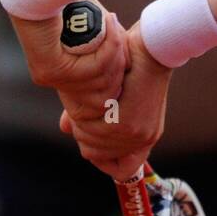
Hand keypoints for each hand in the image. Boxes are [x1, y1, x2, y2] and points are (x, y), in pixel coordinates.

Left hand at [11, 0, 128, 123]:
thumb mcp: (97, 30)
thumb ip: (110, 50)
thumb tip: (128, 67)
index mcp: (62, 73)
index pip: (98, 100)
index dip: (117, 79)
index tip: (126, 58)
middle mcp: (53, 78)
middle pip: (106, 93)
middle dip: (120, 64)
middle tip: (120, 35)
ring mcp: (50, 76)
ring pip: (103, 78)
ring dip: (116, 50)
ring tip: (112, 24)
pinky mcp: (51, 69)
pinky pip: (95, 67)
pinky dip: (109, 43)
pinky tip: (108, 21)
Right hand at [61, 21, 172, 180]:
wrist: (151, 47)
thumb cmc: (132, 63)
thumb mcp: (112, 96)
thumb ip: (92, 117)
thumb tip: (65, 128)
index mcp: (144, 135)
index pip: (120, 169)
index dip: (101, 157)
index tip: (89, 138)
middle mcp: (143, 139)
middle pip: (95, 155)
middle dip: (82, 133)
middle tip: (82, 108)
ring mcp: (135, 135)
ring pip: (89, 144)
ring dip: (81, 123)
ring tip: (88, 99)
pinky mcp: (126, 125)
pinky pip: (89, 132)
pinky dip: (83, 117)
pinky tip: (90, 98)